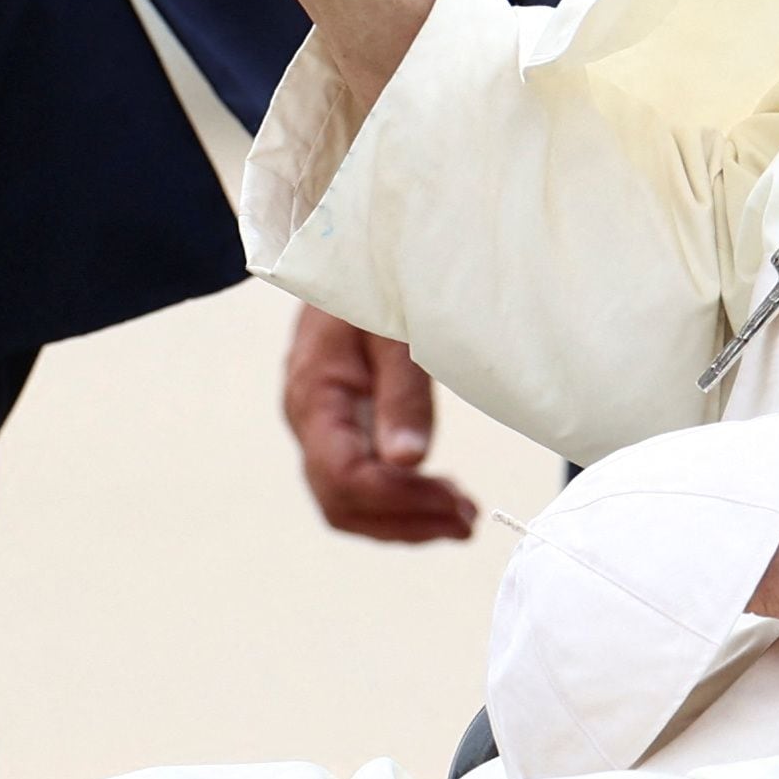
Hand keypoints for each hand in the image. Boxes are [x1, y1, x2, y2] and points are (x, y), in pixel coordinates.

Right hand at [284, 306, 475, 543]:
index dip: (399, 500)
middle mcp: (309, 422)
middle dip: (406, 522)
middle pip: (342, 503)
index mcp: (315, 397)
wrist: (348, 254)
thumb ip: (402, 393)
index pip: (344, 476)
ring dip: (406, 519)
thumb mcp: (394, 329)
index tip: (457, 503)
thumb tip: (411, 461)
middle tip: (468, 523)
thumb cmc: (374, 283)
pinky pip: (360, 481)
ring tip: (463, 518)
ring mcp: (321, 428)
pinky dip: (400, 499)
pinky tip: (440, 495)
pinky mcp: (342, 427)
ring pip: (349, 502)